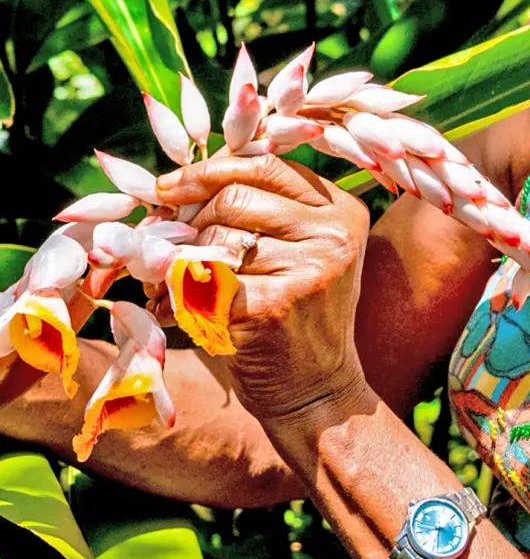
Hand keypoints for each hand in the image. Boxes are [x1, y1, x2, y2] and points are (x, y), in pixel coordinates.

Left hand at [156, 155, 370, 421]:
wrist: (315, 393)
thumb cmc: (292, 315)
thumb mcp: (298, 252)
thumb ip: (259, 209)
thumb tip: (180, 180)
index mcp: (340, 210)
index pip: (264, 164)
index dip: (208, 171)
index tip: (168, 188)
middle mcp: (334, 235)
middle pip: (234, 196)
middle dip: (187, 218)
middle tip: (159, 242)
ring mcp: (309, 271)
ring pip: (214, 237)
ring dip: (175, 259)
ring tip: (163, 281)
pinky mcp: (275, 307)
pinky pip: (203, 281)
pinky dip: (175, 295)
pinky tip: (168, 309)